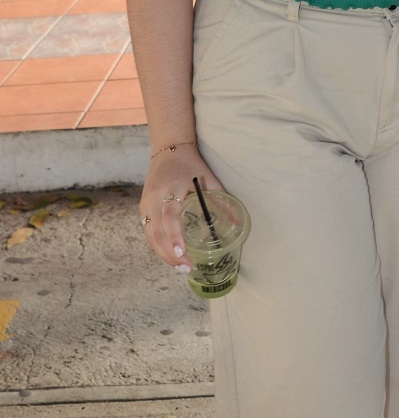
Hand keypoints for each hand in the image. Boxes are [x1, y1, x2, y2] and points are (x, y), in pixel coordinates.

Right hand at [139, 143, 225, 270]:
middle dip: (170, 253)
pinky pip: (148, 231)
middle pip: (157, 232)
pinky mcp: (143, 207)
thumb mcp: (208, 179)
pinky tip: (170, 256)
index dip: (175, 236)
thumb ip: (221, 200)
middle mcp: (154, 198)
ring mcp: (145, 204)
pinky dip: (158, 246)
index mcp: (170, 189)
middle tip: (186, 268)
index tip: (182, 253)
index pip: (170, 217)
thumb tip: (237, 224)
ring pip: (150, 236)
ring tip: (180, 267)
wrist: (168, 149)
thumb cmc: (191, 165)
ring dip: (163, 254)